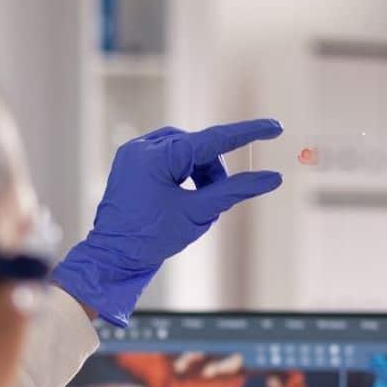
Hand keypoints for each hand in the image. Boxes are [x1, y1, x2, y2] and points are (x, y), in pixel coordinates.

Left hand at [52, 119, 283, 325]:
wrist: (112, 258)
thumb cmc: (151, 238)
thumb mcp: (199, 212)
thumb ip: (236, 190)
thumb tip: (272, 178)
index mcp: (156, 155)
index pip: (213, 139)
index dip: (247, 133)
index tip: (274, 127)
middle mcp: (142, 147)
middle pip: (198, 147)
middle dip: (213, 172)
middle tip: (216, 200)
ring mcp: (133, 153)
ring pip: (184, 151)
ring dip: (199, 173)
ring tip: (196, 204)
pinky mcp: (130, 163)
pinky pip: (167, 157)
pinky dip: (182, 174)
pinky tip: (182, 197)